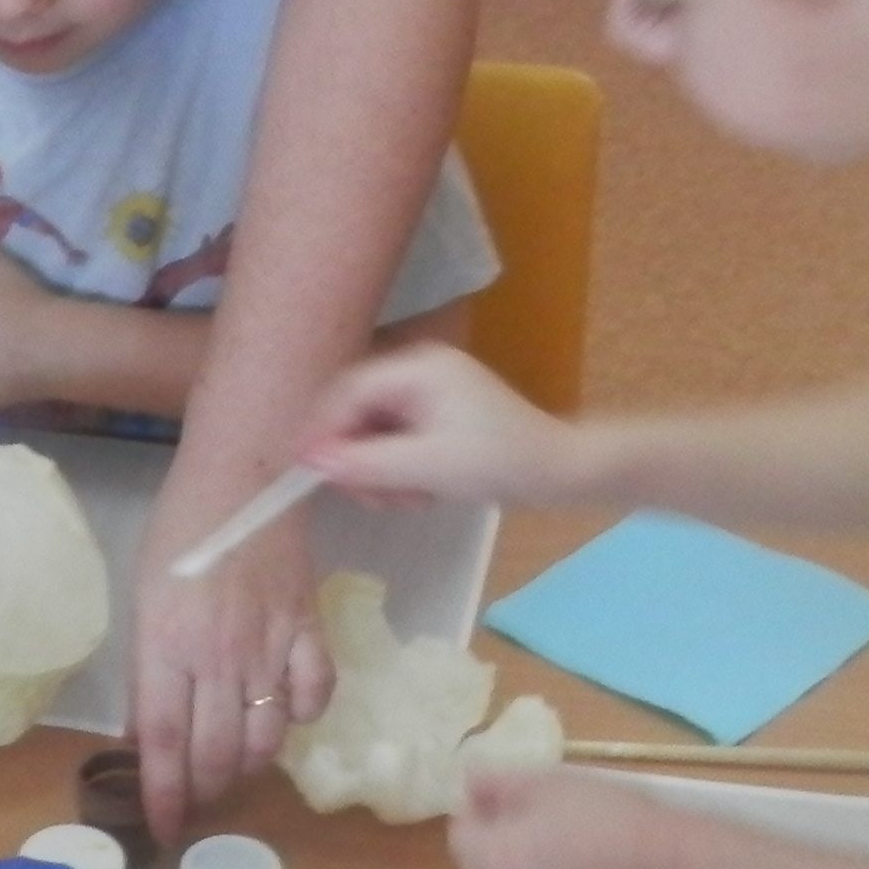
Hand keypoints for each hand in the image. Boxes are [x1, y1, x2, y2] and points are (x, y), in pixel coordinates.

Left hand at [128, 497, 332, 841]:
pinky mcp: (310, 631)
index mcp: (167, 647)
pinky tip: (283, 716)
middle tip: (197, 800)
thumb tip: (147, 737)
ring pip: (265, 737)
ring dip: (247, 765)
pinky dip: (300, 717)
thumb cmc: (178, 536)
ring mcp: (270, 646)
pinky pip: (314, 696)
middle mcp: (219, 657)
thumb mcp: (142, 603)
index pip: (165, 742)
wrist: (243, 481)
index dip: (163, 794)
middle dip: (205, 790)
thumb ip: (148, 673)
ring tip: (232, 768)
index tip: (163, 829)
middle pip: (216, 752)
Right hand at [301, 344, 588, 508]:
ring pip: (372, 430)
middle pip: (357, 411)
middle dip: (358, 459)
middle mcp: (418, 370)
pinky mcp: (434, 415)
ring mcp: (427, 392)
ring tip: (405, 500)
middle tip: (372, 499)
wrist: (559, 472)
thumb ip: (367, 463)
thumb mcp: (428, 468)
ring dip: (379, 471)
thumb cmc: (500, 463)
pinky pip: (393, 439)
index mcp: (418, 368)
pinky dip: (397, 469)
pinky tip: (417, 492)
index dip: (324, 431)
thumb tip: (311, 460)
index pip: (349, 392)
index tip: (310, 472)